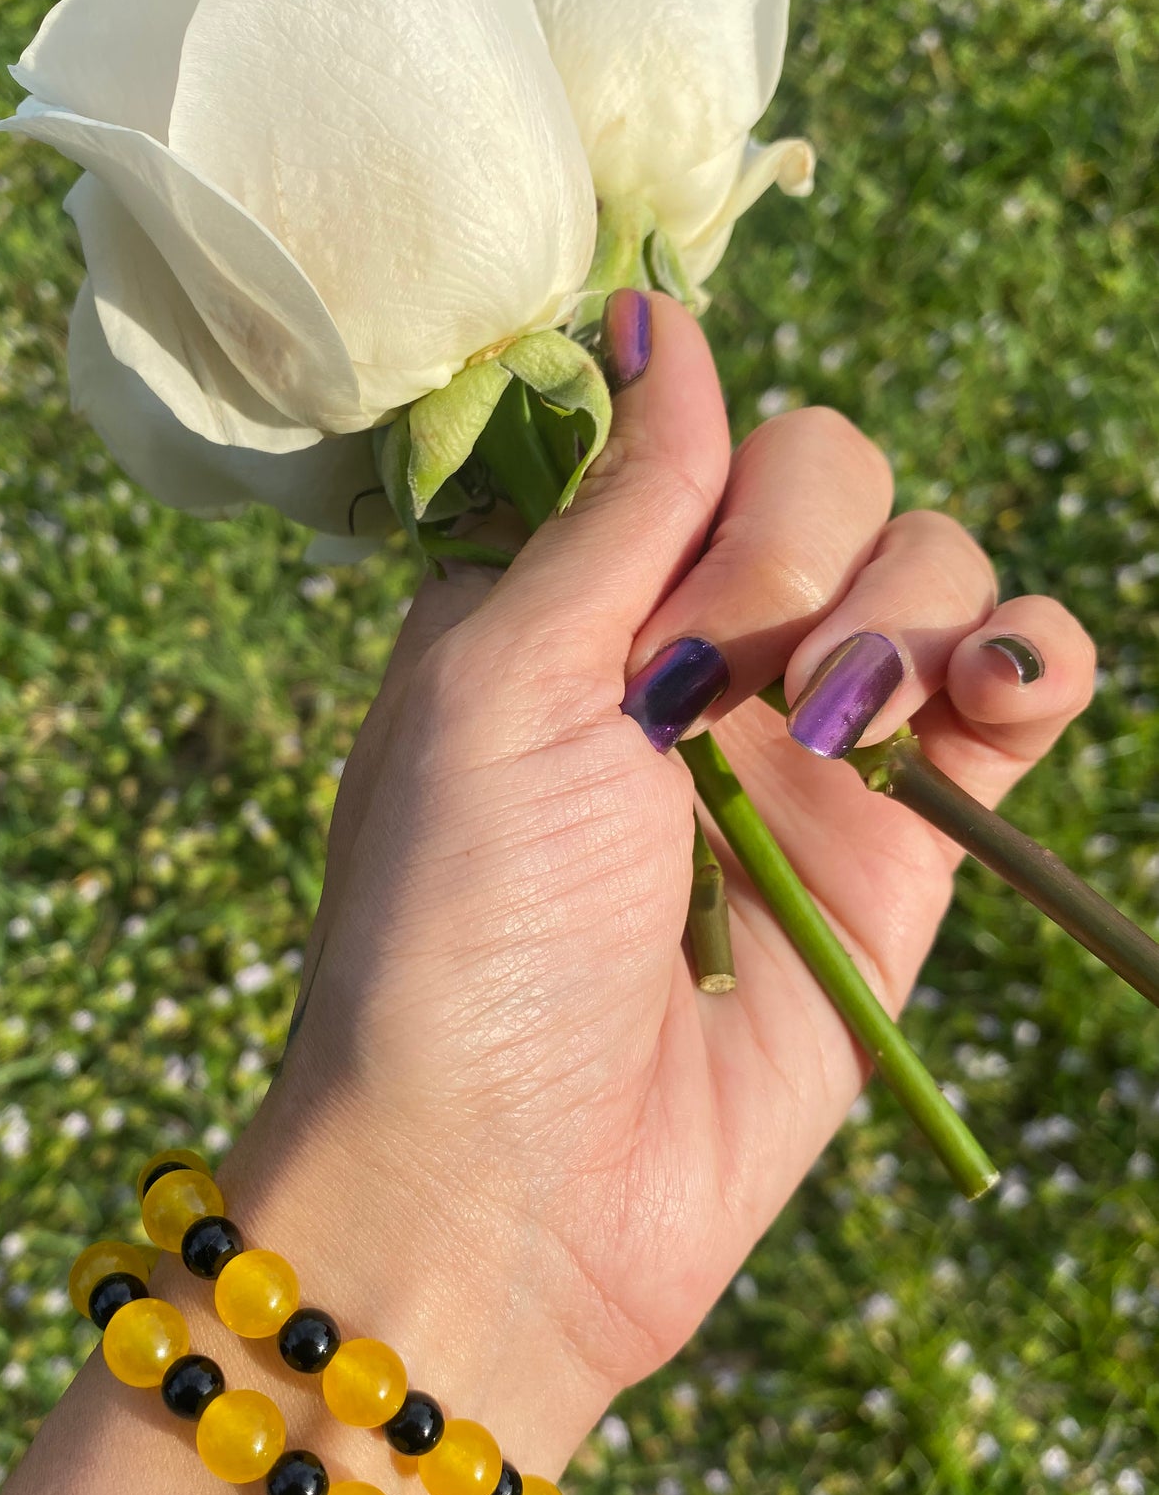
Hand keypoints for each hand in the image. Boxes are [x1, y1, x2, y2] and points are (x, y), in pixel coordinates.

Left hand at [223, 295, 1095, 1469]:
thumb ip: (619, 505)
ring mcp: (813, 746)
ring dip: (907, 611)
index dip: (704, 478)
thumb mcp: (503, 680)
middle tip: (728, 686)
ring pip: (933, 566)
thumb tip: (659, 315)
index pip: (699, 436)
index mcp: (571, 598)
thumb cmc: (461, 921)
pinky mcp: (907, 843)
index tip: (656, 591)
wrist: (514, 1180)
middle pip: (833, 480)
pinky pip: (1018, 687)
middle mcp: (697, 654)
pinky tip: (991, 689)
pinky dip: (1033, 655)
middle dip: (799, 553)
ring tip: (836, 730)